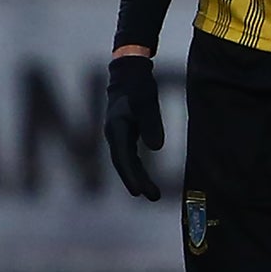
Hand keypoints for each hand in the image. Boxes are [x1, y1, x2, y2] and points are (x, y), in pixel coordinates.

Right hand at [103, 53, 164, 200]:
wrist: (129, 74)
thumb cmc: (138, 87)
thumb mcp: (148, 103)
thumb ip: (152, 124)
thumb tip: (156, 149)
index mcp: (117, 127)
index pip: (123, 157)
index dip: (131, 175)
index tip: (140, 191)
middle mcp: (113, 134)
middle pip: (124, 164)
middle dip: (136, 181)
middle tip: (152, 197)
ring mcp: (117, 135)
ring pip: (126, 162)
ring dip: (138, 178)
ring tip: (153, 194)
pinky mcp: (124, 135)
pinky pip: (129, 156)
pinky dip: (137, 168)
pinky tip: (145, 179)